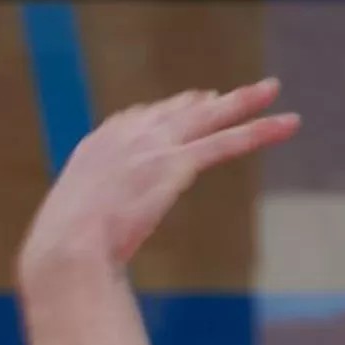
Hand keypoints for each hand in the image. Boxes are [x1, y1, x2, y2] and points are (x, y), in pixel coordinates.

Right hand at [19, 80, 297, 279]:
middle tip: (231, 94)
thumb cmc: (58, 254)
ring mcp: (152, 148)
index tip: (186, 110)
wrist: (66, 251)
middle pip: (175, 110)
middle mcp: (125, 138)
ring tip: (272, 90)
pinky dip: (258, 132)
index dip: (166, 114)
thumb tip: (83, 244)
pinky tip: (285, 125)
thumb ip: (83, 220)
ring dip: (243, 103)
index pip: (138, 119)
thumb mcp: (65, 227)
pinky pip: (225, 143)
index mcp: (95, 149)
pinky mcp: (175, 165)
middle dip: (206, 101)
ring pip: (207, 118)